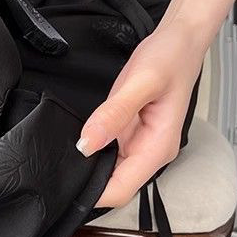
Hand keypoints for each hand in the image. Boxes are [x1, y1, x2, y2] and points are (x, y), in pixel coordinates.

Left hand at [76, 21, 206, 207]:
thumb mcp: (140, 82)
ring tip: (62, 159)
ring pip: (112, 171)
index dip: (94, 195)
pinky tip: (80, 141)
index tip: (65, 187)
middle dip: (87, 185)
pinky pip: (111, 152)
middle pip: (116, 186)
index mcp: (158, 148)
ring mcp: (143, 144)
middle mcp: (152, 152)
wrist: (181, 40)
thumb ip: (113, 115)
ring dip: (89, 169)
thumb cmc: (170, 58)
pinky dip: (94, 151)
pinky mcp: (133, 133)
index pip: (122, 190)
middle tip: (54, 172)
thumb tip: (86, 144)